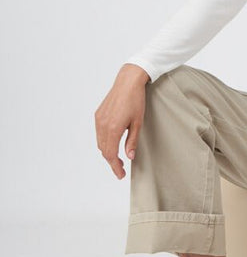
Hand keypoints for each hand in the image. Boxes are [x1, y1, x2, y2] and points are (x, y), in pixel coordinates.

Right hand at [95, 64, 149, 178]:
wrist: (128, 82)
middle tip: (121, 169)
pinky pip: (99, 134)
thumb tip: (130, 156)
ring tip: (119, 159)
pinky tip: (113, 144)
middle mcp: (102, 125)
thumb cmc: (136, 100)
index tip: (120, 175)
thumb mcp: (138, 123)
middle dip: (112, 162)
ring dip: (108, 153)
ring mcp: (98, 119)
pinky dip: (104, 142)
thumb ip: (132, 141)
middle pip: (104, 151)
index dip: (115, 167)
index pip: (111, 154)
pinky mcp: (98, 115)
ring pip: (100, 143)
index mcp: (113, 129)